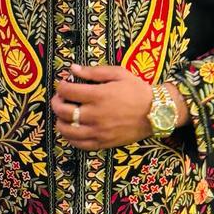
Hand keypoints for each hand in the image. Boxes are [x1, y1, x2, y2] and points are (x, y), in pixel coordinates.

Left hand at [51, 64, 182, 149]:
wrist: (156, 112)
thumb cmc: (138, 90)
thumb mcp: (119, 73)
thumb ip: (94, 71)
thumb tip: (72, 69)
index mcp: (99, 95)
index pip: (67, 91)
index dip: (61, 86)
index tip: (64, 84)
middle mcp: (95, 115)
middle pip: (63, 111)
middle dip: (56, 102)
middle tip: (60, 98)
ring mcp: (98, 131)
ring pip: (66, 130)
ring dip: (59, 121)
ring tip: (63, 115)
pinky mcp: (103, 143)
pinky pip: (79, 144)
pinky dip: (70, 137)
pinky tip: (71, 130)